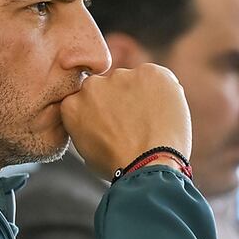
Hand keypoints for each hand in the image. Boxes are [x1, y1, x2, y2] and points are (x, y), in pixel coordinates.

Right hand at [60, 64, 191, 177]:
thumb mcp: (87, 148)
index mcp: (73, 104)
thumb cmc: (121, 166)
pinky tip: (165, 113)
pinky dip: (164, 91)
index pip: (88, 99)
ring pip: (134, 81)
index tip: (115, 124)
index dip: (105, 111)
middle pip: (110, 86)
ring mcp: (121, 76)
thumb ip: (88, 124)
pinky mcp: (149, 73)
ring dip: (142, 95)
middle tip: (136, 123)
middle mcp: (93, 85)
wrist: (148, 166)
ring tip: (153, 122)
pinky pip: (158, 78)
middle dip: (121, 100)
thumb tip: (99, 120)